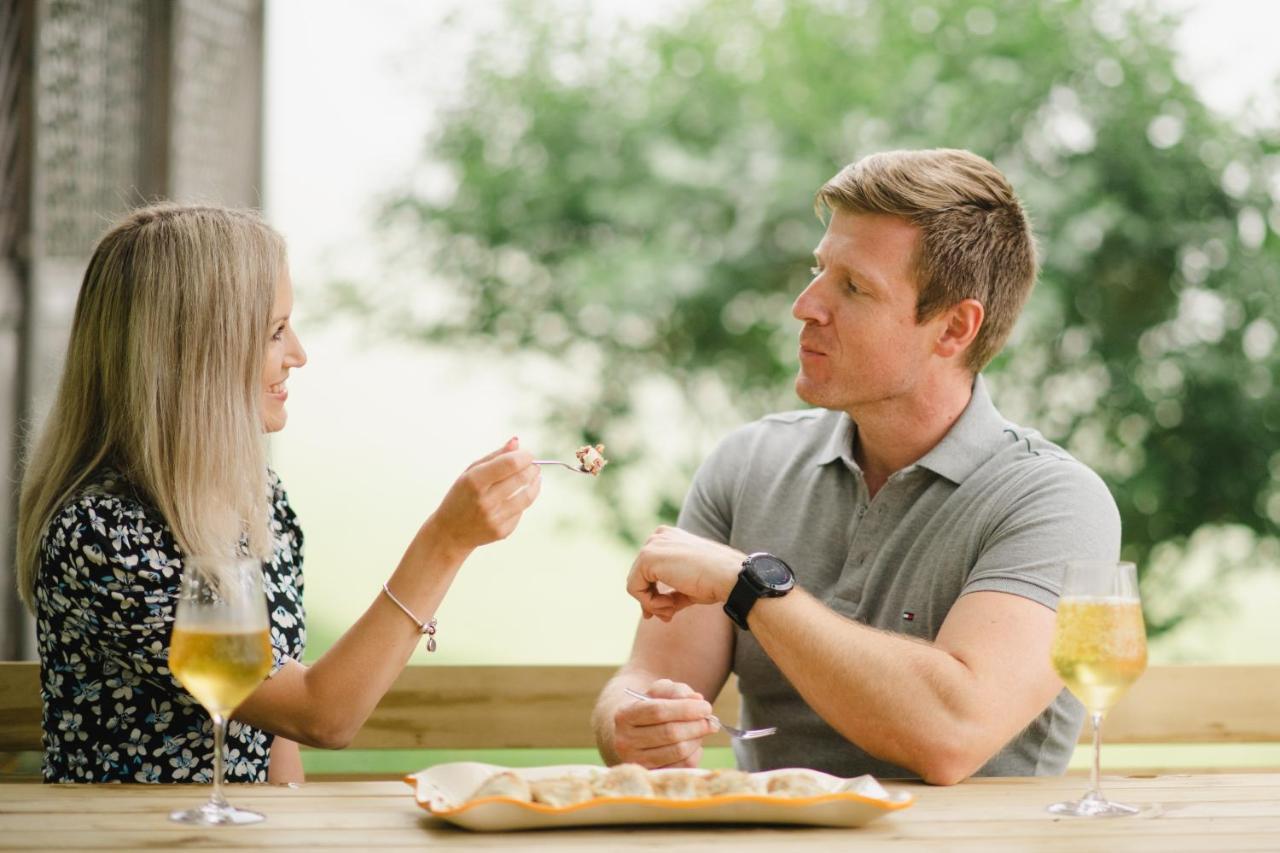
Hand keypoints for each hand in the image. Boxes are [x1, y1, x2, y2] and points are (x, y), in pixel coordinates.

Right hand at [425, 437, 540, 556]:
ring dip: (535, 483)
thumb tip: (517, 442)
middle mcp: (485, 501)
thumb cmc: (462, 495)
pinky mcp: (502, 531)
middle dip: (532, 468)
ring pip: (527, 497)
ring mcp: (494, 518)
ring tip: (535, 476)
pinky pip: (521, 511)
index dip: (525, 456)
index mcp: (474, 481)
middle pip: (521, 479)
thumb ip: (495, 456)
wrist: (449, 532)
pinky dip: (522, 501)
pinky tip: (518, 497)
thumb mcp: (470, 472)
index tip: (528, 455)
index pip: (510, 464)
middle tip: (534, 465)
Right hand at [610, 679, 716, 767]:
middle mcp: (625, 741)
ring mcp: (637, 762)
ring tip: (701, 729)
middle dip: (697, 725)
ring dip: (697, 738)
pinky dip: (694, 753)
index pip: (658, 711)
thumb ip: (676, 691)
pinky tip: (693, 743)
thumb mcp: (658, 692)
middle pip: (670, 733)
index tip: (706, 706)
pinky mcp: (651, 776)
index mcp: (624, 716)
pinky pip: (682, 766)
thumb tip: (697, 699)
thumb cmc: (650, 708)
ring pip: (678, 751)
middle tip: (711, 720)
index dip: (686, 709)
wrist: (634, 734)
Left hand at [626, 526, 743, 620]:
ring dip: (652, 604)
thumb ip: (669, 594)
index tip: (666, 610)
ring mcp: (652, 545)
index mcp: (670, 537)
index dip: (653, 593)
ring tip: (671, 611)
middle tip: (667, 617)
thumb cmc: (715, 581)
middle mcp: (658, 536)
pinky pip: (635, 588)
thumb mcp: (688, 587)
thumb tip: (648, 612)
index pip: (649, 569)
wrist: (729, 576)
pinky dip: (650, 603)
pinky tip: (670, 605)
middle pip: (639, 576)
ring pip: (635, 583)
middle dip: (651, 601)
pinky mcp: (647, 557)